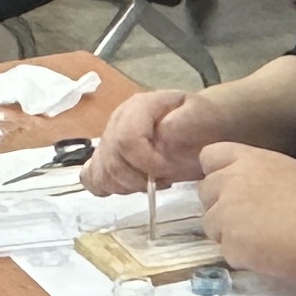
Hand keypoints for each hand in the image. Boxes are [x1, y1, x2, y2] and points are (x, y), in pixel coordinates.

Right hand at [84, 89, 210, 195]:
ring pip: (102, 172)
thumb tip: (163, 134)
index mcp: (138, 107)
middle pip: (112, 160)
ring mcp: (109, 139)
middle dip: (139, 179)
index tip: (169, 172)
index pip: (126, 139)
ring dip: (129, 185)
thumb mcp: (203, 115)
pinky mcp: (107, 156)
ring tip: (154, 181)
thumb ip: (185, 122)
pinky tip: (132, 185)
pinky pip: (93, 177)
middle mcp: (118, 120)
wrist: (200, 124)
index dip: (146, 163)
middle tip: (165, 180)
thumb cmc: (202, 121)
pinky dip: (110, 187)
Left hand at [190, 142, 295, 282]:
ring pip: (211, 226)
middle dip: (220, 206)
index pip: (209, 157)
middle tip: (250, 219)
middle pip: (204, 193)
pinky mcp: (231, 244)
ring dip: (229, 233)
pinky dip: (244, 256)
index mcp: (248, 160)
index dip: (216, 173)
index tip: (230, 187)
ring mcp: (226, 214)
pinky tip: (269, 254)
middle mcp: (230, 182)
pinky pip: (227, 252)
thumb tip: (246, 192)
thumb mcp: (285, 171)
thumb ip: (257, 175)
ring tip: (263, 239)